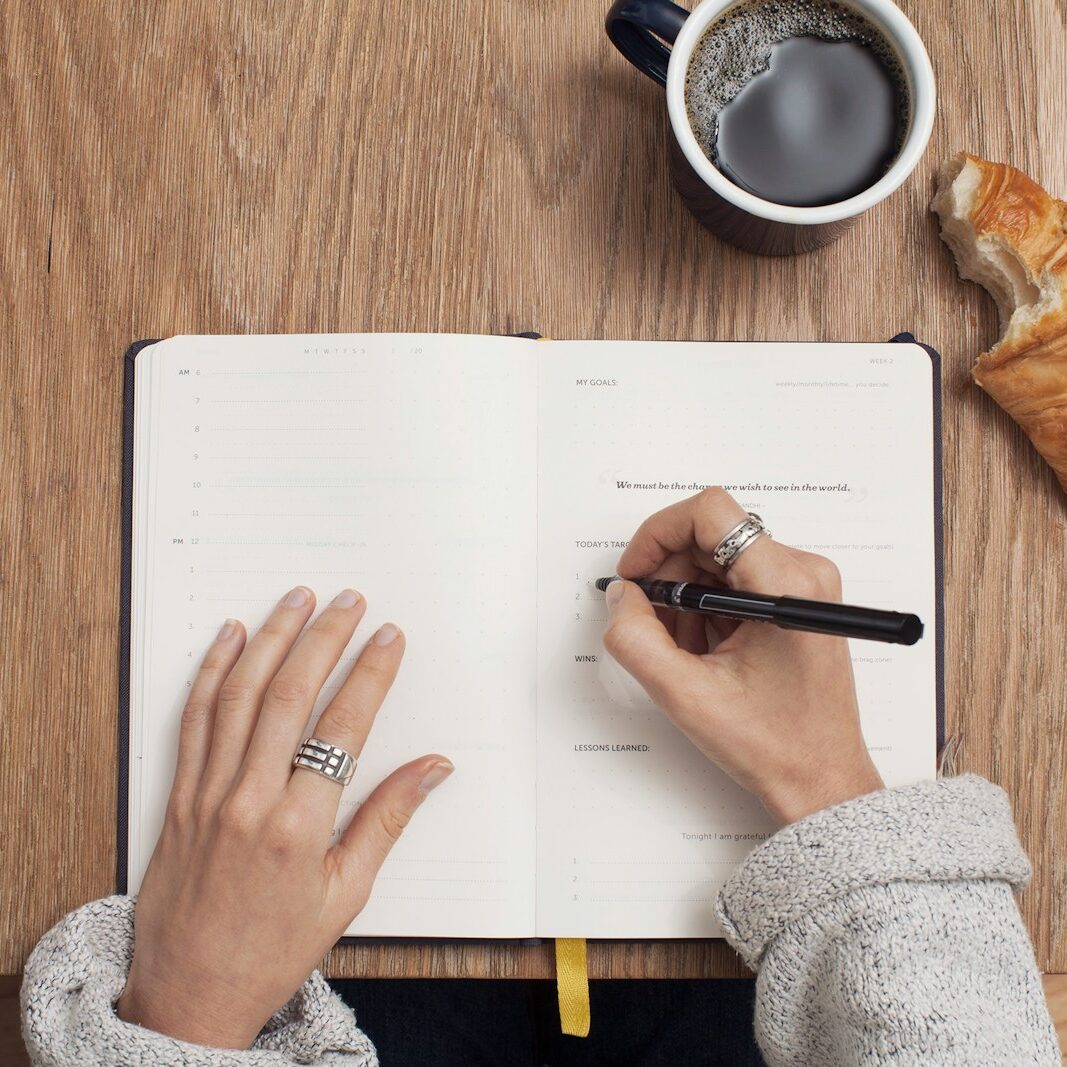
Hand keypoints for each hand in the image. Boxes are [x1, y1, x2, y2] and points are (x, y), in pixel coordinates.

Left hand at [117, 586, 452, 1048]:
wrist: (189, 994)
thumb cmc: (272, 950)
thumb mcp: (346, 894)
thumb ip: (387, 820)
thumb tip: (433, 768)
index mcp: (299, 827)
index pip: (343, 727)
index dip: (370, 674)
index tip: (388, 638)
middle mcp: (249, 800)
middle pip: (290, 695)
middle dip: (324, 638)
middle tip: (348, 601)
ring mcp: (207, 793)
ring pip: (239, 695)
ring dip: (270, 639)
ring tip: (296, 600)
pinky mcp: (178, 795)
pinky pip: (194, 719)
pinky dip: (212, 672)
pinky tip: (230, 638)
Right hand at [604, 488, 882, 824]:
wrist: (821, 780)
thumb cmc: (774, 744)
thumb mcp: (685, 695)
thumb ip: (636, 638)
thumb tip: (621, 597)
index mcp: (785, 585)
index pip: (710, 513)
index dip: (658, 534)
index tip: (636, 573)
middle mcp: (802, 572)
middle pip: (710, 535)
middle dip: (668, 574)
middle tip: (649, 621)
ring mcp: (803, 585)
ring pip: (719, 558)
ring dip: (686, 595)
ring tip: (683, 649)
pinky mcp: (797, 600)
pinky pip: (735, 579)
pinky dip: (706, 607)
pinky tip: (704, 650)